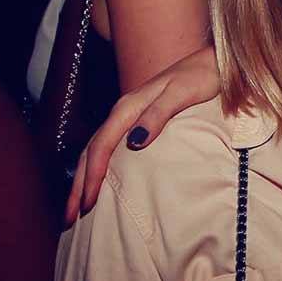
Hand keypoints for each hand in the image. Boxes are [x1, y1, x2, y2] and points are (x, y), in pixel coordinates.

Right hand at [64, 43, 221, 224]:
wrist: (213, 61)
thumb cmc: (202, 76)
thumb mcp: (182, 93)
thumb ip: (158, 115)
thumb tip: (135, 142)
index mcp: (129, 107)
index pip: (101, 146)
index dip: (93, 176)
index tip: (88, 205)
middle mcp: (123, 112)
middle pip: (91, 152)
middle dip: (78, 186)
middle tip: (68, 219)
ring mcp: (129, 117)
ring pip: (96, 151)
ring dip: (83, 180)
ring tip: (76, 208)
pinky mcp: (137, 121)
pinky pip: (108, 148)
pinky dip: (97, 169)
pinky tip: (98, 184)